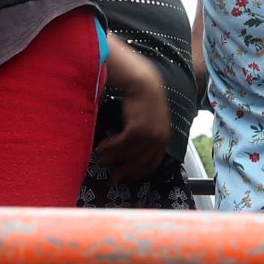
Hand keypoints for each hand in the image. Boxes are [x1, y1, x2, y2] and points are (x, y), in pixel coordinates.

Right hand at [94, 49, 170, 186]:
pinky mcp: (136, 128)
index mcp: (164, 140)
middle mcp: (158, 140)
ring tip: (101, 162)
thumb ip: (151, 136)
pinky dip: (109, 147)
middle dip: (125, 172)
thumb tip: (139, 149)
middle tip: (113, 179)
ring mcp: (148, 135)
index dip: (139, 173)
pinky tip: (100, 148)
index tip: (129, 178)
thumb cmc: (146, 101)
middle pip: (139, 163)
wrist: (145, 84)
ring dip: (112, 159)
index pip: (152, 164)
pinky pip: (120, 144)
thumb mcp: (154, 121)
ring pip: (127, 154)